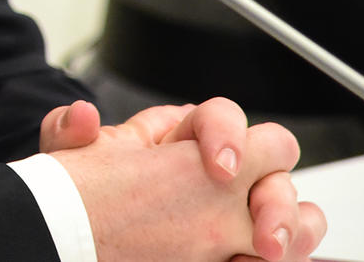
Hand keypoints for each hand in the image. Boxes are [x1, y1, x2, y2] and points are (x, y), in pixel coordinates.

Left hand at [40, 97, 325, 261]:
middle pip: (276, 160)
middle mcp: (224, 168)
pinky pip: (290, 251)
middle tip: (258, 231)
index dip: (228, 134)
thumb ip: (68, 133)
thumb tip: (81, 116)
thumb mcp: (69, 161)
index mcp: (186, 135)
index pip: (223, 116)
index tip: (218, 166)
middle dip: (274, 194)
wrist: (87, 231)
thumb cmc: (87, 190)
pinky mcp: (243, 246)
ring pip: (295, 209)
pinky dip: (287, 258)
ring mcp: (240, 209)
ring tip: (266, 254)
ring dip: (292, 230)